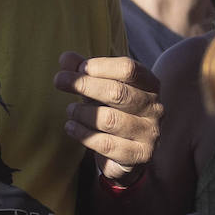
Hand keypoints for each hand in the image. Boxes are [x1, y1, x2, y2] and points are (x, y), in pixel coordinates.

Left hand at [54, 52, 162, 185]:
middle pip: (117, 92)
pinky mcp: (139, 155)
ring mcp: (150, 133)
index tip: (76, 68)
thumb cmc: (114, 110)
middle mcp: (155, 107)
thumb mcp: (101, 86)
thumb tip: (65, 58)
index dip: (99, 66)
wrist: (130, 152)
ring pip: (110, 120)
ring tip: (70, 110)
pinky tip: (71, 127)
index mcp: (149, 84)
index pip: (127, 69)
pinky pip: (106, 144)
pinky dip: (83, 134)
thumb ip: (84, 71)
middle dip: (84, 85)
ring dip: (82, 113)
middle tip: (59, 81)